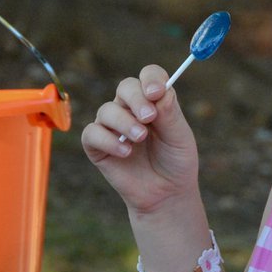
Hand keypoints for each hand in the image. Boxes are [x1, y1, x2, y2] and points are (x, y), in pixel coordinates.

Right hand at [82, 64, 199, 214]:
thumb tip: (160, 91)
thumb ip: (170, 114)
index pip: (149, 76)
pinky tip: (125, 152)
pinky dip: (107, 140)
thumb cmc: (175, 161)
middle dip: (136, 99)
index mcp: (153, 100)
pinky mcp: (97, 146)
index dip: (151, 78)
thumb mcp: (180, 137)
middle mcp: (130, 108)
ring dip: (124, 122)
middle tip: (149, 117)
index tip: (157, 92)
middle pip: (126, 87)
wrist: (166, 194)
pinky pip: (92, 133)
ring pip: (107, 109)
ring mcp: (112, 126)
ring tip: (140, 138)